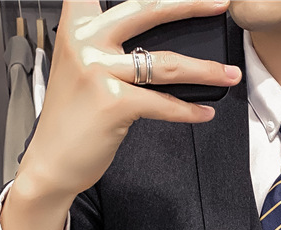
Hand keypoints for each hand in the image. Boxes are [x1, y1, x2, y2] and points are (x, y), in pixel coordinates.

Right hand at [19, 0, 241, 198]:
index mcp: (76, 26)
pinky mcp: (113, 103)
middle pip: (147, 9)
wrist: (50, 162)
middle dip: (191, 4)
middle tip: (221, 4)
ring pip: (165, 63)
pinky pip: (163, 104)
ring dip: (205, 69)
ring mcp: (98, 71)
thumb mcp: (80, 68)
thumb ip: (107, 46)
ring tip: (230, 73)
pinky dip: (188, 111)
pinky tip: (204, 113)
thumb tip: (153, 43)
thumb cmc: (71, 119)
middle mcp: (85, 41)